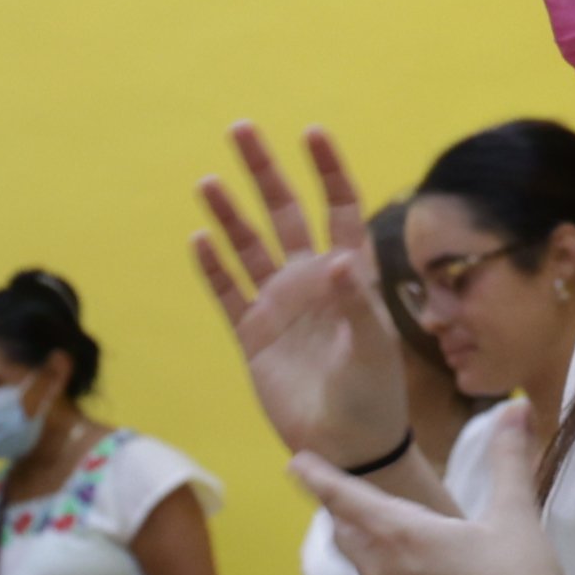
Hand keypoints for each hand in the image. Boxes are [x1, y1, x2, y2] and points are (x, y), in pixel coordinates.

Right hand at [187, 125, 409, 465]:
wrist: (347, 446)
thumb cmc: (374, 395)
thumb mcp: (373, 348)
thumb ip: (355, 303)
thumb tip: (337, 259)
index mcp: (348, 275)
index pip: (339, 208)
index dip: (327, 170)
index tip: (311, 132)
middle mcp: (311, 281)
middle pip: (284, 213)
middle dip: (264, 171)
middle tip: (241, 129)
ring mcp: (279, 306)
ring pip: (249, 246)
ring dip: (229, 213)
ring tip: (209, 180)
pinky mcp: (252, 335)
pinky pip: (228, 292)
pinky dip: (213, 266)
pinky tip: (199, 237)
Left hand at [292, 451, 574, 574]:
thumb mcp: (516, 515)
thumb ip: (509, 458)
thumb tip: (517, 406)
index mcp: (404, 534)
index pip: (345, 496)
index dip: (318, 476)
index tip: (295, 462)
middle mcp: (383, 573)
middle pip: (347, 533)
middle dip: (343, 511)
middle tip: (341, 495)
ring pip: (364, 571)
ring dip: (366, 549)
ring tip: (378, 536)